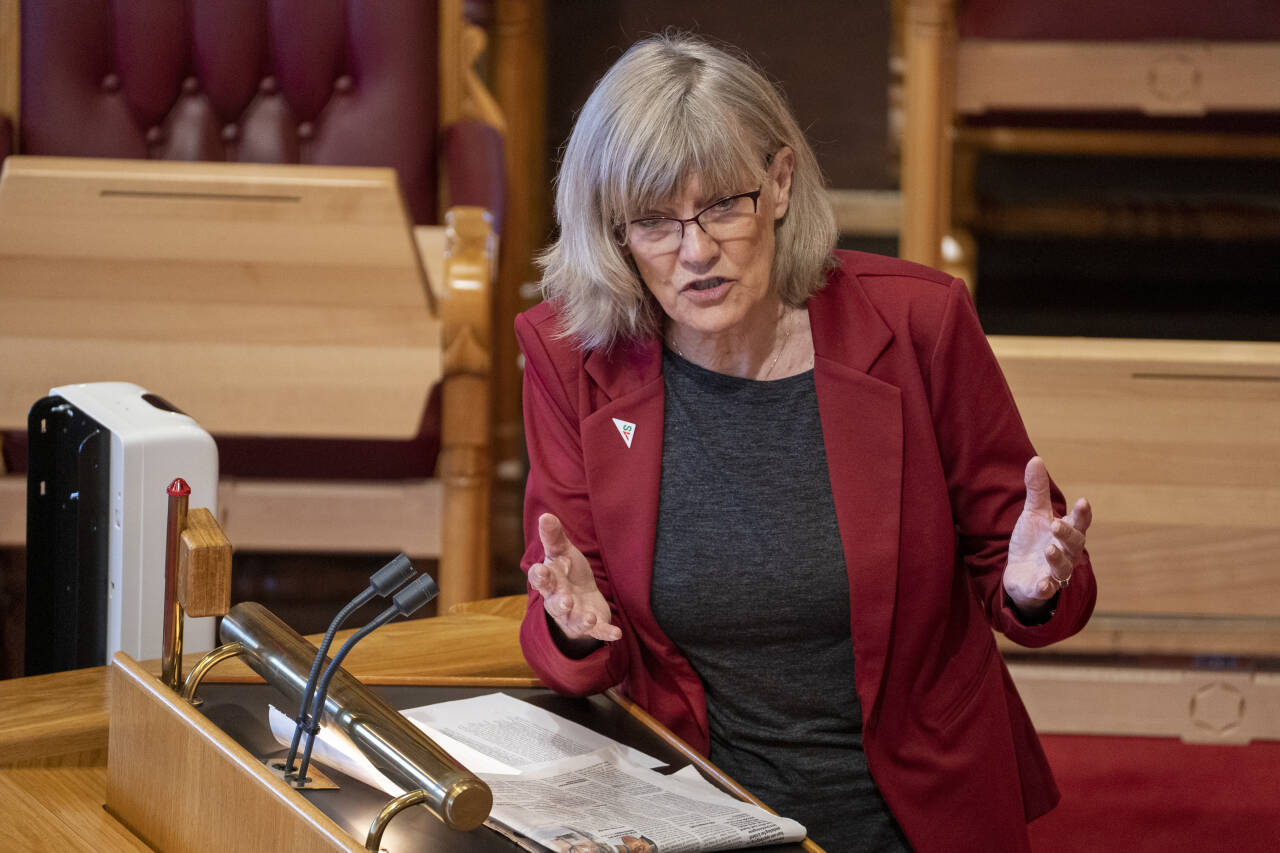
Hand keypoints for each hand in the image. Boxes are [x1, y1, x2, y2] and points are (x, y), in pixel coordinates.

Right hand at [527, 513, 620, 642]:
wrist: (581, 600)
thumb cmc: (568, 573)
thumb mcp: (562, 553)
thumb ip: (554, 537)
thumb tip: (545, 515)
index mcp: (550, 580)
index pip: (540, 579)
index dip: (541, 574)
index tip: (544, 567)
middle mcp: (557, 600)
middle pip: (554, 603)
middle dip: (559, 602)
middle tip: (565, 599)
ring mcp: (573, 616)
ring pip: (573, 620)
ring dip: (581, 619)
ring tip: (589, 617)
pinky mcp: (590, 626)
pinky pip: (596, 632)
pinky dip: (605, 633)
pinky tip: (616, 633)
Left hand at [1003, 457, 1091, 613]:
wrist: (1019, 574)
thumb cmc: (1033, 542)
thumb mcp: (1034, 514)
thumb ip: (1037, 490)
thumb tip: (1036, 459)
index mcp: (1066, 533)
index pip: (1080, 523)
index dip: (1082, 514)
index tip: (1082, 501)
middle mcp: (1065, 553)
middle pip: (1074, 544)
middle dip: (1068, 534)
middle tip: (1057, 525)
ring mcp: (1054, 572)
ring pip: (1062, 567)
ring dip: (1057, 559)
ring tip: (1049, 550)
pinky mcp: (1040, 588)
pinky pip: (1046, 589)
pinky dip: (1045, 587)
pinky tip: (1042, 584)